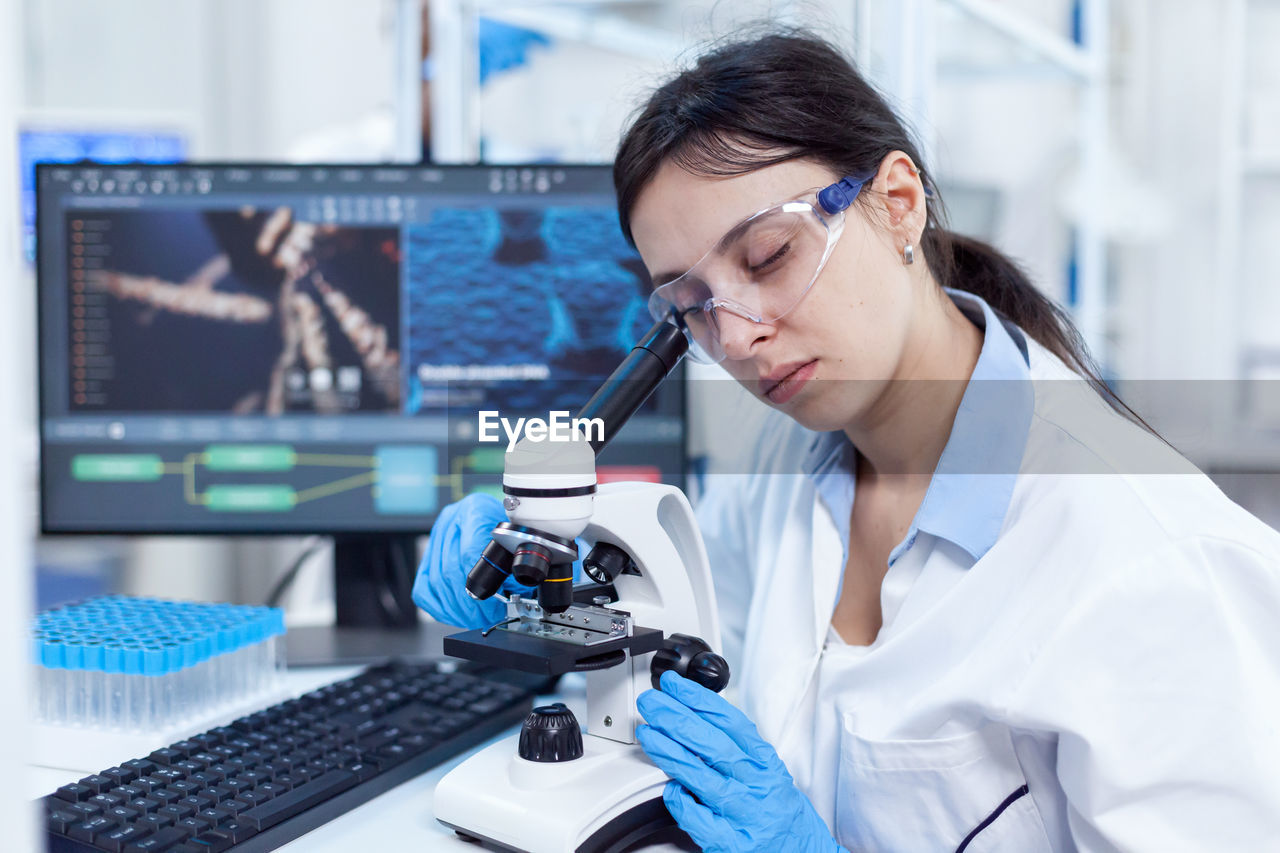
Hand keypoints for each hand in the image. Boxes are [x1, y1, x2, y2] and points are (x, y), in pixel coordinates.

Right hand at [411, 493, 526, 628]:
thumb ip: (515, 558)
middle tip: (487, 617)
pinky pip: (424, 588)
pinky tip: (455, 615)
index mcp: (474, 510)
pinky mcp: (426, 555)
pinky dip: (439, 607)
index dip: (482, 584)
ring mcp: (435, 538)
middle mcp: (451, 521)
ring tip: (475, 620)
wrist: (491, 514)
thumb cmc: (504, 523)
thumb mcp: (516, 535)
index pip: (469, 552)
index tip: (496, 602)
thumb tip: (519, 588)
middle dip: (470, 603)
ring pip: (436, 582)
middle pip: (451, 571)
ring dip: (456, 609)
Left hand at [637, 671, 846, 852]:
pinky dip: (681, 802)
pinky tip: (670, 789)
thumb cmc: (780, 812)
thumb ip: (737, 747)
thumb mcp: (767, 771)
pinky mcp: (732, 843)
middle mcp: (757, 785)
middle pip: (713, 745)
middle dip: (677, 719)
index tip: (675, 686)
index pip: (731, 722)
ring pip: (702, 778)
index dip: (699, 700)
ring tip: (648, 734)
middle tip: (653, 703)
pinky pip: (699, 820)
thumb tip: (696, 716)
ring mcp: (744, 815)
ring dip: (670, 752)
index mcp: (765, 762)